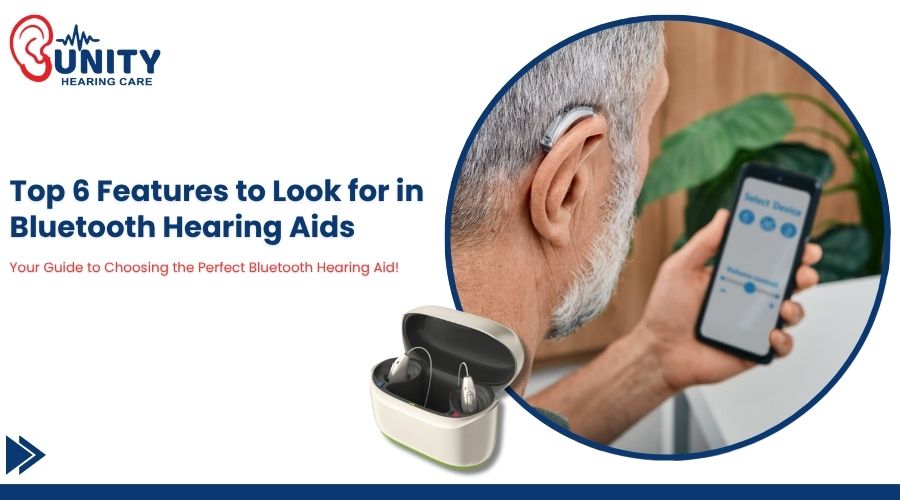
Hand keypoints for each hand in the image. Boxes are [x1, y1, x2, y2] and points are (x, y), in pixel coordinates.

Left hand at [637, 209, 822, 391]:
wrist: (658, 351)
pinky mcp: (755, 349)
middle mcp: (750, 297)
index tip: (799, 235)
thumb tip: (724, 215)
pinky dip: (783, 341)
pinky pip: (781, 346)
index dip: (789, 246)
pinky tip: (771, 334)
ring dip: (796, 307)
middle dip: (804, 272)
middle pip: (789, 282)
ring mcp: (755, 324)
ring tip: (784, 305)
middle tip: (802, 269)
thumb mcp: (681, 268)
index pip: (770, 257)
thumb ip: (704, 243)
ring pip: (791, 312)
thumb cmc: (666, 310)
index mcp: (735, 274)